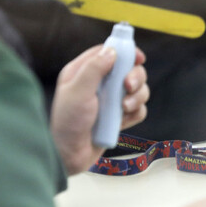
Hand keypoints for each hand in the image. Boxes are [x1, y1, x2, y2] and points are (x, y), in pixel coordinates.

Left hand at [50, 44, 149, 174]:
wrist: (69, 156)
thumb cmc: (67, 123)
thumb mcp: (77, 91)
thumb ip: (94, 69)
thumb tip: (112, 51)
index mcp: (83, 72)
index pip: (108, 52)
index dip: (126, 52)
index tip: (138, 57)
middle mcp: (98, 84)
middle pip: (129, 69)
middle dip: (135, 76)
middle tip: (128, 86)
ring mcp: (110, 101)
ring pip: (137, 89)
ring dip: (138, 96)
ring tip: (124, 108)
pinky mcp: (118, 118)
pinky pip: (138, 109)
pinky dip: (136, 112)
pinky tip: (125, 119)